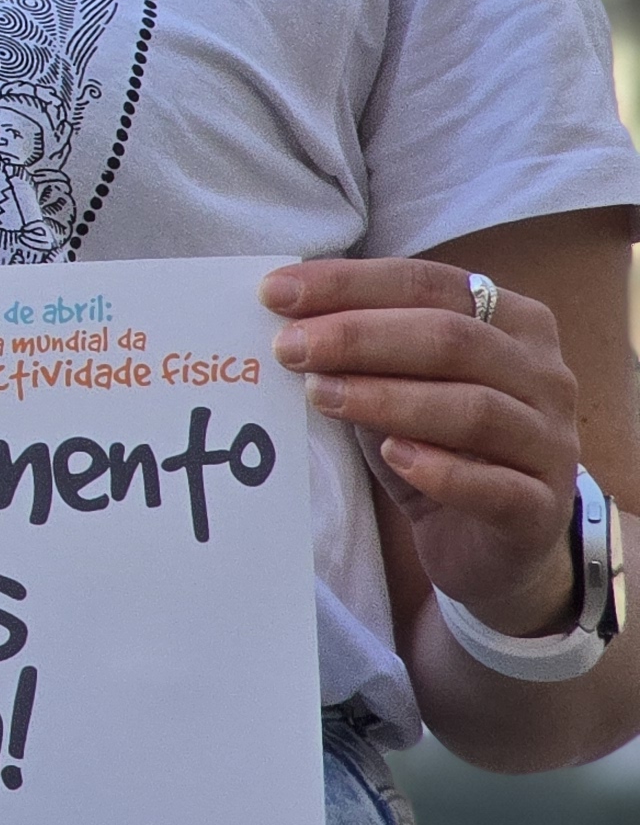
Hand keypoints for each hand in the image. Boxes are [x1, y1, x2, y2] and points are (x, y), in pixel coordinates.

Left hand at [266, 255, 583, 636]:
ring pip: (474, 408)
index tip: (274, 292)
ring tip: (318, 396)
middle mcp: (544, 375)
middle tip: (288, 347)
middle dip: (359, 337)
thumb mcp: (395, 382)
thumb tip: (284, 315)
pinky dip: (440, 468)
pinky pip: (495, 486)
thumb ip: (361, 346)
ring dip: (387, 397)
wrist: (486, 541)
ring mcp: (551, 443)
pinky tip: (393, 455)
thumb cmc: (435, 442)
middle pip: (452, 339)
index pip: (428, 283)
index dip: (349, 283)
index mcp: (512, 322)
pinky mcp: (541, 509)